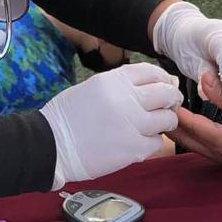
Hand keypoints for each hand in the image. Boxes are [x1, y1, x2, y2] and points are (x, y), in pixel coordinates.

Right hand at [40, 63, 182, 189]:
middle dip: (170, 99)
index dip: (163, 80)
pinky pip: (157, 143)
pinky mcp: (133, 149)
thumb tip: (154, 85)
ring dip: (164, 123)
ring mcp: (133, 124)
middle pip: (167, 93)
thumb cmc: (69, 116)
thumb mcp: (94, 87)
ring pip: (168, 119)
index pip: (153, 72)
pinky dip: (151, 143)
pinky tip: (138, 143)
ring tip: (152, 127)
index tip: (164, 86)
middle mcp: (127, 98)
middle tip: (167, 107)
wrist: (51, 145)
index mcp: (115, 80)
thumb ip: (122, 85)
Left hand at [170, 73, 221, 164]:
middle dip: (168, 119)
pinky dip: (186, 129)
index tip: (163, 93)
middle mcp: (216, 153)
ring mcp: (217, 155)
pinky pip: (195, 141)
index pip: (189, 125)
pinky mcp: (219, 152)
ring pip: (187, 141)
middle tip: (158, 99)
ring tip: (165, 104)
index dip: (174, 109)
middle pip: (182, 137)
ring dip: (175, 125)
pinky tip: (180, 114)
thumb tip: (202, 78)